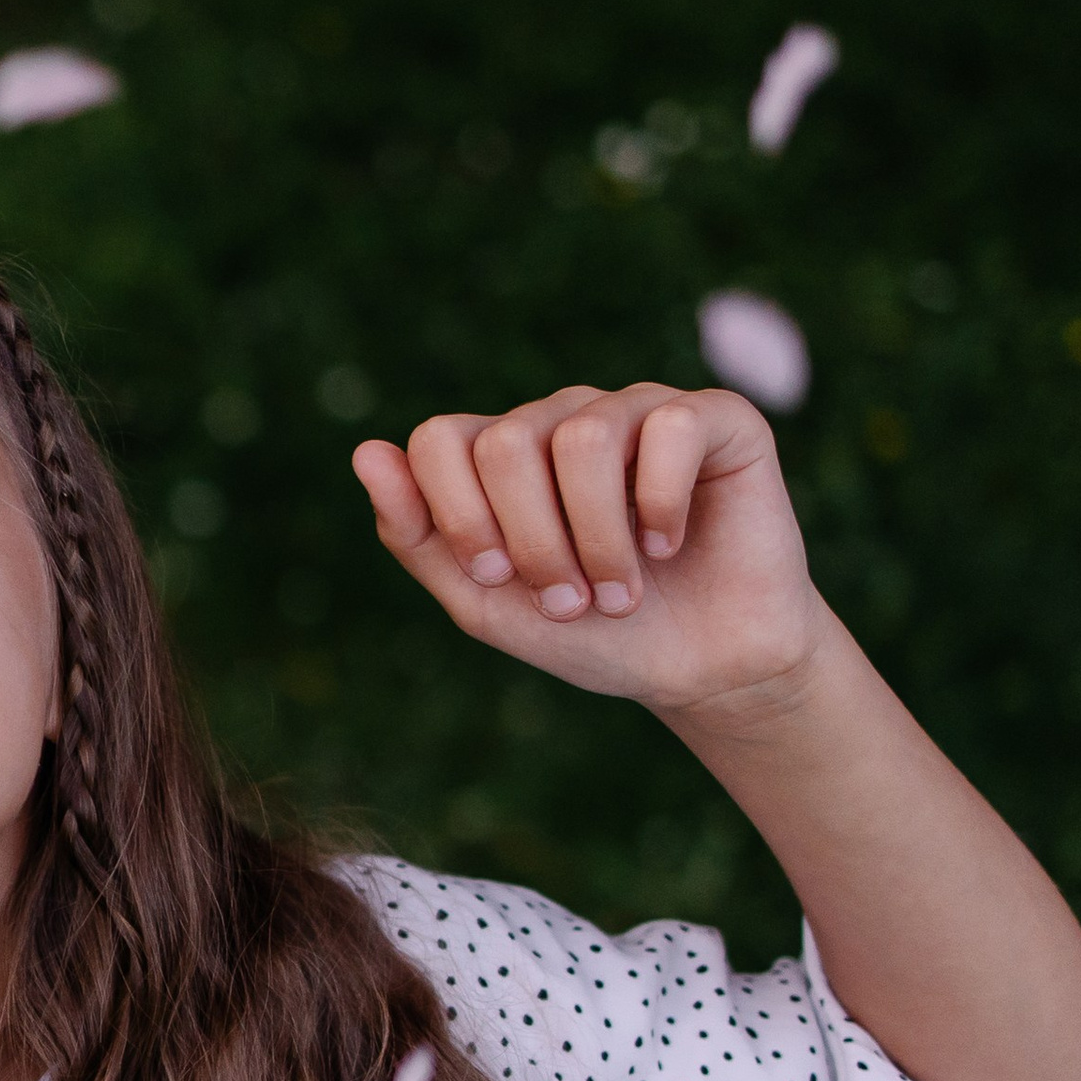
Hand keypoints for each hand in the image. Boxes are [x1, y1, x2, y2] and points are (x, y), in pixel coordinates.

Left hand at [350, 384, 826, 715]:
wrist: (700, 669)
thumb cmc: (590, 634)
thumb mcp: (483, 600)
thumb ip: (417, 533)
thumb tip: (365, 451)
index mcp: (500, 453)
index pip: (439, 440)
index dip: (461, 518)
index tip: (498, 578)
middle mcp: (562, 419)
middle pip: (504, 443)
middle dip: (532, 543)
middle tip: (569, 600)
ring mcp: (636, 410)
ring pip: (581, 439)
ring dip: (597, 539)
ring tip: (619, 591)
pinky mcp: (714, 419)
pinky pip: (668, 430)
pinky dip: (662, 506)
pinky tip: (670, 545)